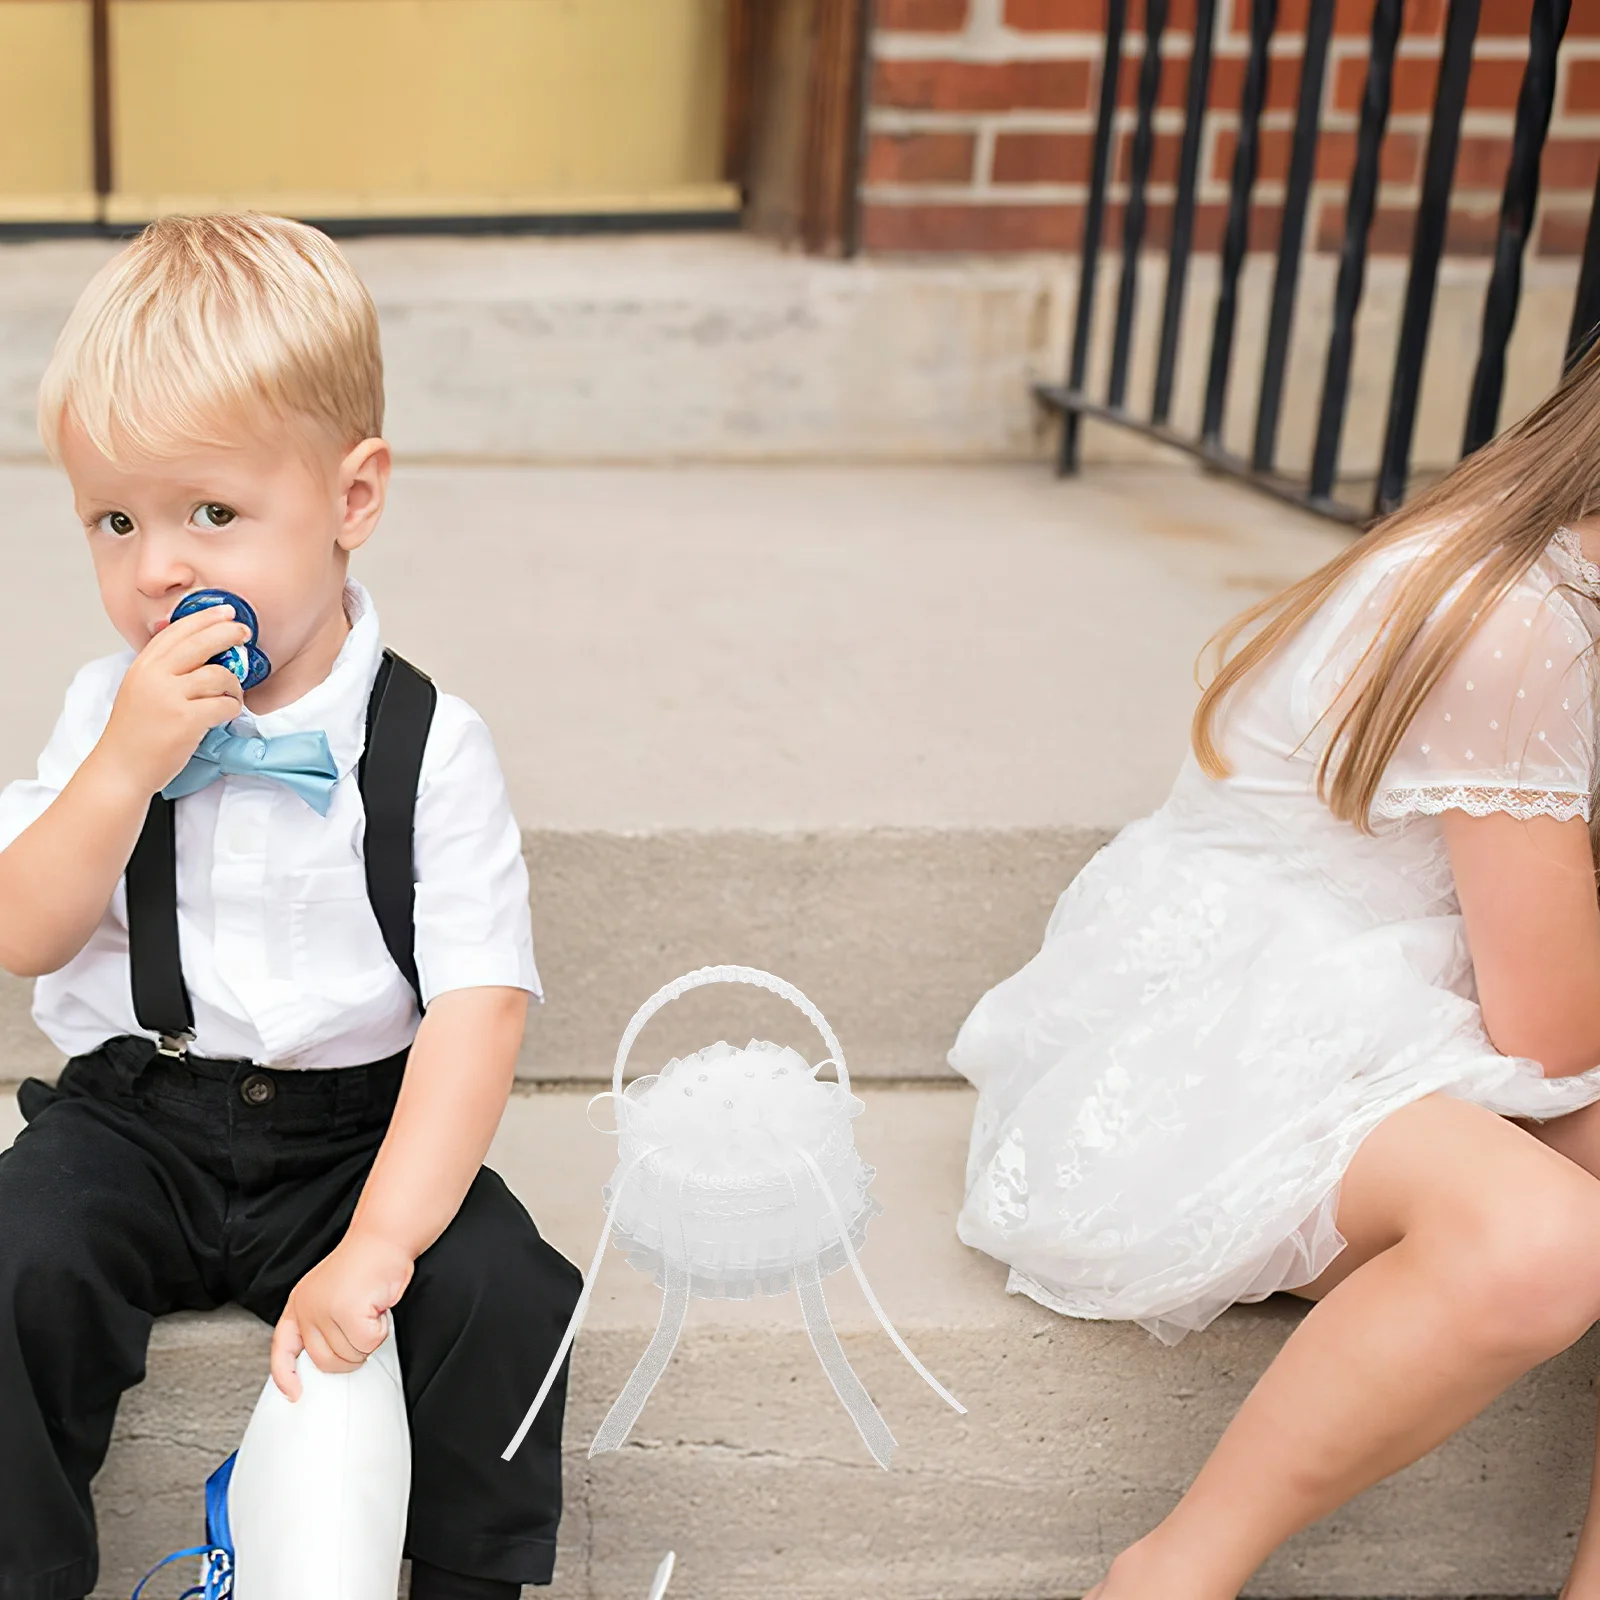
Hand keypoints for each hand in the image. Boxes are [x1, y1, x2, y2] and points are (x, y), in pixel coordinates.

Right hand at [94, 607, 250, 795]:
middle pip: (200, 643)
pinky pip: (224, 705)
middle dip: (228, 633)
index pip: (177, 630)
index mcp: (143, 666)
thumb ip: (163, 669)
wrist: (121, 769)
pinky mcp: (186, 720)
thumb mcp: (140, 689)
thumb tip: (197, 648)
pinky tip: (226, 714)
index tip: (225, 611)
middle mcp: (154, 676)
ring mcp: (169, 697)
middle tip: (244, 634)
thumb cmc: (136, 733)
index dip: (204, 617)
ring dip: (234, 685)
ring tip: (233, 696)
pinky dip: (232, 709)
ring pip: (219, 675)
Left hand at [270, 1230, 413, 1400]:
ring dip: (369, 1339)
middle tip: (364, 1328)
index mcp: (299, 1305)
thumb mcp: (331, 1294)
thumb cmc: (365, 1264)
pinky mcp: (348, 1312)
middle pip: (325, 1362)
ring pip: (350, 1356)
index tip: (294, 1394)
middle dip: (351, 1353)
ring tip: (370, 1309)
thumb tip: (330, 1358)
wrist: (382, 1238)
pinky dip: (380, 1330)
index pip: (282, 1349)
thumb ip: (323, 1324)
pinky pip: (368, 1343)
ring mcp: (325, 1311)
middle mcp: (307, 1309)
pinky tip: (379, 1308)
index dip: (285, 1375)